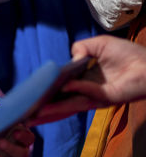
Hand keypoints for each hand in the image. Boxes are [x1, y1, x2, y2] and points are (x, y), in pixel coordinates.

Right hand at [29, 35, 145, 124]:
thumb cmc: (128, 54)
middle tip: (28, 112)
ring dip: (54, 108)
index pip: (62, 87)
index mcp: (85, 78)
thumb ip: (81, 47)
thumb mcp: (99, 44)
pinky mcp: (106, 98)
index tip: (33, 94)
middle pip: (63, 100)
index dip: (49, 90)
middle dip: (46, 106)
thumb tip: (72, 58)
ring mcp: (95, 96)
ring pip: (71, 103)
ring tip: (37, 112)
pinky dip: (75, 90)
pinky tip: (64, 87)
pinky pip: (87, 94)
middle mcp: (87, 89)